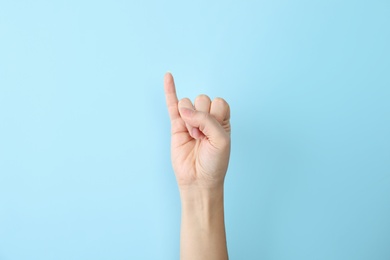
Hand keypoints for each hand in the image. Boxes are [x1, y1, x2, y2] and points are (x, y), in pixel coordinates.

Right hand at [164, 72, 230, 190]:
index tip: (214, 131)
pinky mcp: (176, 126)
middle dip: (201, 118)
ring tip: (193, 136)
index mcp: (221, 120)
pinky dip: (170, 89)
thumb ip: (206, 120)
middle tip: (202, 137)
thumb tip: (185, 109)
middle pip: (202, 99)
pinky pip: (172, 104)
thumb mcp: (221, 140)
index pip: (218, 102)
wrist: (199, 180)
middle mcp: (206, 118)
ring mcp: (190, 121)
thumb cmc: (214, 163)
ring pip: (187, 103)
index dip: (215, 114)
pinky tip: (168, 76)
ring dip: (190, 120)